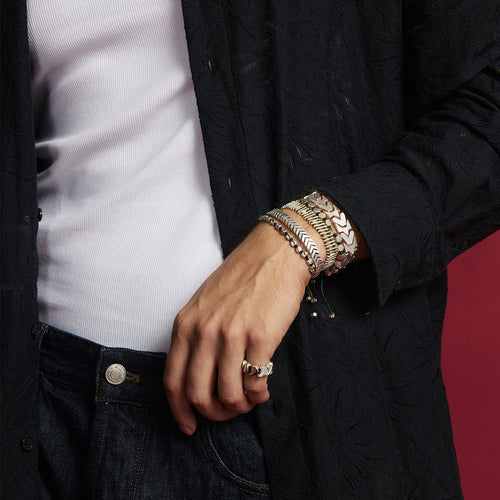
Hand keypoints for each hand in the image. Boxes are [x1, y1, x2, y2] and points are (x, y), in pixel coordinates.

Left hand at [163, 221, 316, 434]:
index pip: (172, 380)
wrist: (274, 254)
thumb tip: (200, 379)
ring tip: (249, 399)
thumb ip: (196, 338)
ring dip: (239, 407)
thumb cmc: (241, 278)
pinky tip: (263, 389)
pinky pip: (254, 384)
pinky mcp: (260, 337)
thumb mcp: (205, 304)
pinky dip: (258, 396)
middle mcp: (204, 331)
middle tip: (228, 412)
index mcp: (185, 324)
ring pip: (228, 395)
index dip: (179, 411)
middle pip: (198, 394)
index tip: (189, 426)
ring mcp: (232, 335)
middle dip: (213, 414)